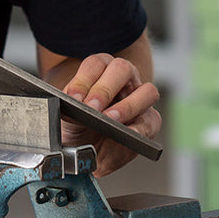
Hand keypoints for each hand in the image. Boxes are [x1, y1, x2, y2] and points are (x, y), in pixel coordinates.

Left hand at [59, 52, 161, 176]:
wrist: (86, 153)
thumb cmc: (77, 125)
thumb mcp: (67, 116)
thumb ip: (68, 107)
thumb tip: (71, 103)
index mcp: (100, 70)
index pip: (96, 64)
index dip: (84, 80)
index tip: (74, 99)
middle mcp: (123, 79)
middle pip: (122, 69)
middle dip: (105, 89)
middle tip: (92, 108)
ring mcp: (139, 98)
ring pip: (146, 90)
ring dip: (127, 106)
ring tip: (111, 120)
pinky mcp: (149, 122)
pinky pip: (151, 120)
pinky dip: (139, 128)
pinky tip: (126, 134)